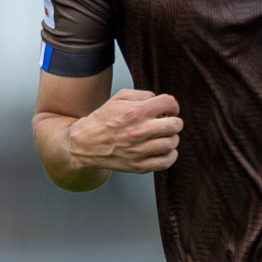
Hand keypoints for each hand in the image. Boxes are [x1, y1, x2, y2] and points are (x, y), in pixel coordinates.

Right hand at [66, 89, 181, 174]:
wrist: (86, 144)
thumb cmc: (104, 120)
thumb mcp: (119, 98)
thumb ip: (142, 95)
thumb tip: (161, 102)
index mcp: (134, 112)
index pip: (169, 103)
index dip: (172, 105)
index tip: (169, 110)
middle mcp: (137, 131)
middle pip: (174, 125)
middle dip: (175, 122)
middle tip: (168, 123)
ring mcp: (138, 151)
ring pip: (172, 143)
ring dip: (172, 138)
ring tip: (163, 136)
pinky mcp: (139, 166)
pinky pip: (166, 161)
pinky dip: (170, 154)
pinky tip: (163, 149)